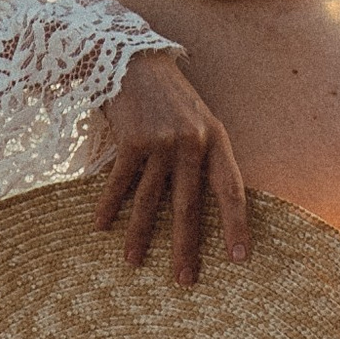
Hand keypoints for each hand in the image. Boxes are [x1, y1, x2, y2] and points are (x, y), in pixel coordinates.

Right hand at [92, 53, 250, 286]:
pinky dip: (109, 206)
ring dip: (140, 235)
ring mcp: (161, 140)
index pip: (231, 190)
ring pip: (150, 200)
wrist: (132, 59)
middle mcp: (192, 142)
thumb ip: (205, 157)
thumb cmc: (169, 97)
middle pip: (189, 205)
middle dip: (186, 246)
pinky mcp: (131, 139)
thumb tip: (207, 205)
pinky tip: (101, 226)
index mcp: (217, 140)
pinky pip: (119, 182)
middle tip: (185, 280)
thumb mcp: (199, 121)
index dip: (235, 226)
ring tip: (134, 263)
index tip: (239, 259)